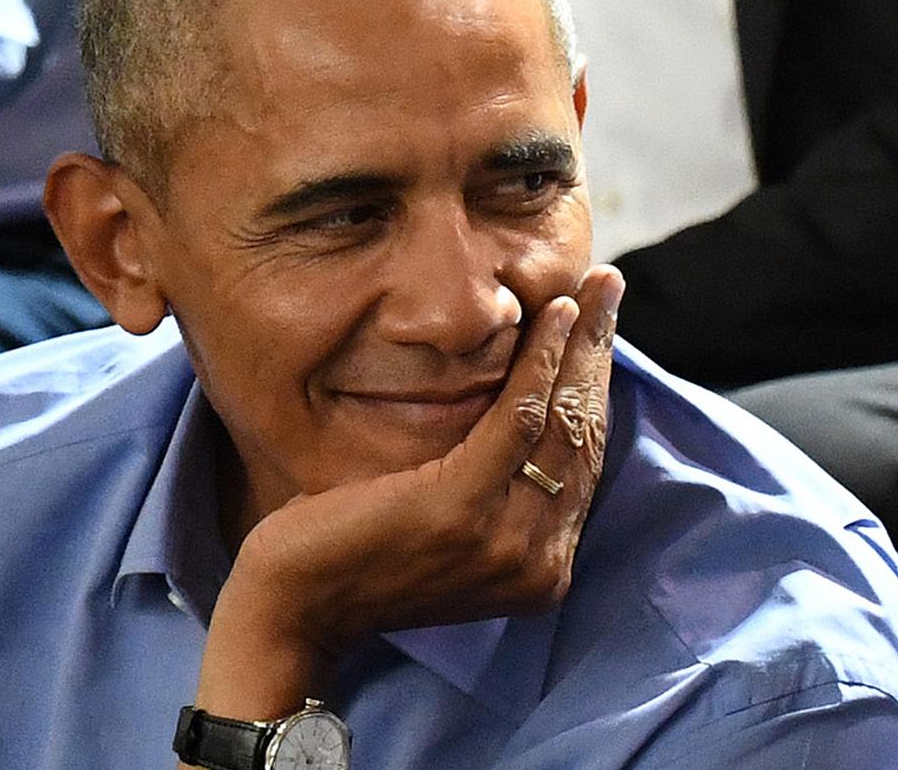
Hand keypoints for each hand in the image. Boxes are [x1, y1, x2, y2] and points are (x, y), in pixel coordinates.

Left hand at [185, 266, 623, 725]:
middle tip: (608, 287)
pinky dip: (542, 359)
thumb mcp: (446, 528)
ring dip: (582, 343)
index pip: (584, 463)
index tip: (600, 329)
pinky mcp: (463, 508)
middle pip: (584, 436)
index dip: (595, 389)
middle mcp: (538, 562)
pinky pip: (519, 418)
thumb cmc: (353, 557)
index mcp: (540, 570)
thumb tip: (524, 412)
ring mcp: (506, 540)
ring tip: (593, 286)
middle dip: (600, 353)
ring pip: (563, 420)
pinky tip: (552, 316)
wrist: (289, 611)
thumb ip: (494, 493)